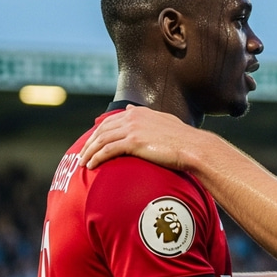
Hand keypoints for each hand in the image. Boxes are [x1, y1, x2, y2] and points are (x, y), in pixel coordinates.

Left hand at [79, 105, 193, 169]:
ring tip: (83, 163)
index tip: (92, 142)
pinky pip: (108, 150)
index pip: (111, 121)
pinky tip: (92, 166)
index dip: (99, 132)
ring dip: (89, 152)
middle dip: (89, 142)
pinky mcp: (133, 142)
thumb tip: (131, 110)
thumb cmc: (184, 140)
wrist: (194, 148)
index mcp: (141, 113)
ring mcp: (133, 129)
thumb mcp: (165, 121)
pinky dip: (96, 158)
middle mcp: (134, 118)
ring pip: (101, 140)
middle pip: (102, 129)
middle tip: (82, 154)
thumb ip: (147, 116)